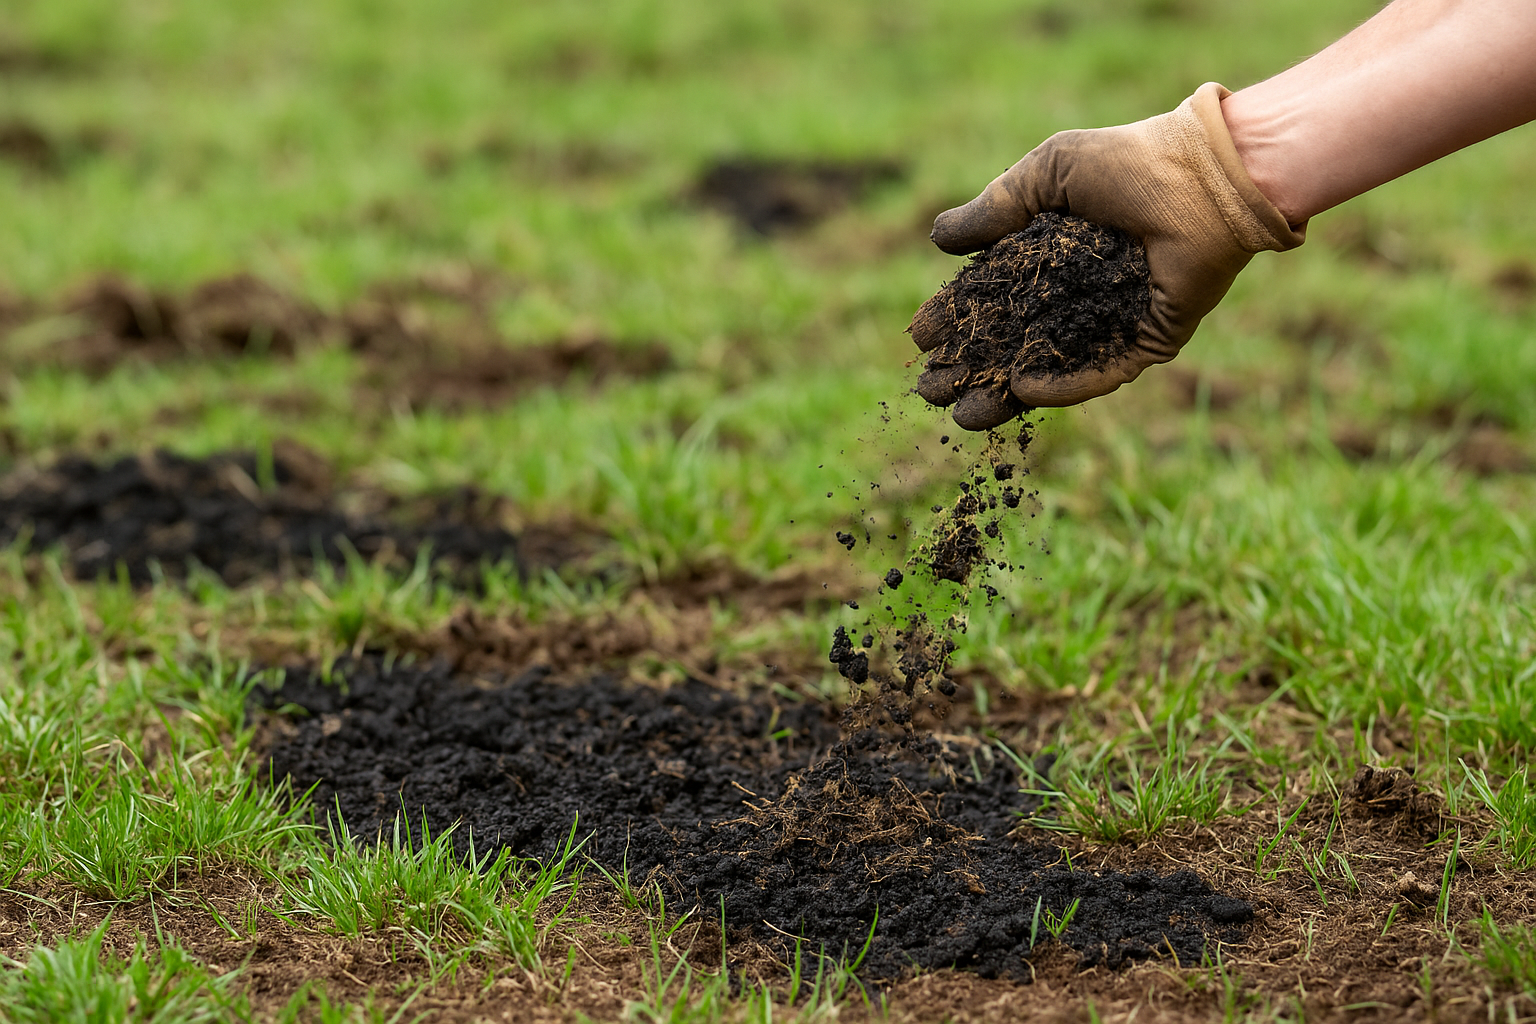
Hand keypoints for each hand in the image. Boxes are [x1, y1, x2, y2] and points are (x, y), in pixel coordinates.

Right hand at [915, 82, 1304, 417]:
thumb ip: (995, 206)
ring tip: (964, 416)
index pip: (991, 299)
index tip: (920, 338)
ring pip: (1048, 370)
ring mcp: (1111, 323)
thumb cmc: (1129, 163)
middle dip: (968, 370)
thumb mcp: (1047, 173)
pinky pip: (1100, 374)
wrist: (1207, 178)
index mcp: (1050, 256)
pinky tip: (1022, 392)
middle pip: (1011, 344)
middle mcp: (1077, 294)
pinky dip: (1062, 387)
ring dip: (1004, 396)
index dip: (955, 320)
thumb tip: (939, 241)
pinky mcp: (1148, 342)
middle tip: (930, 390)